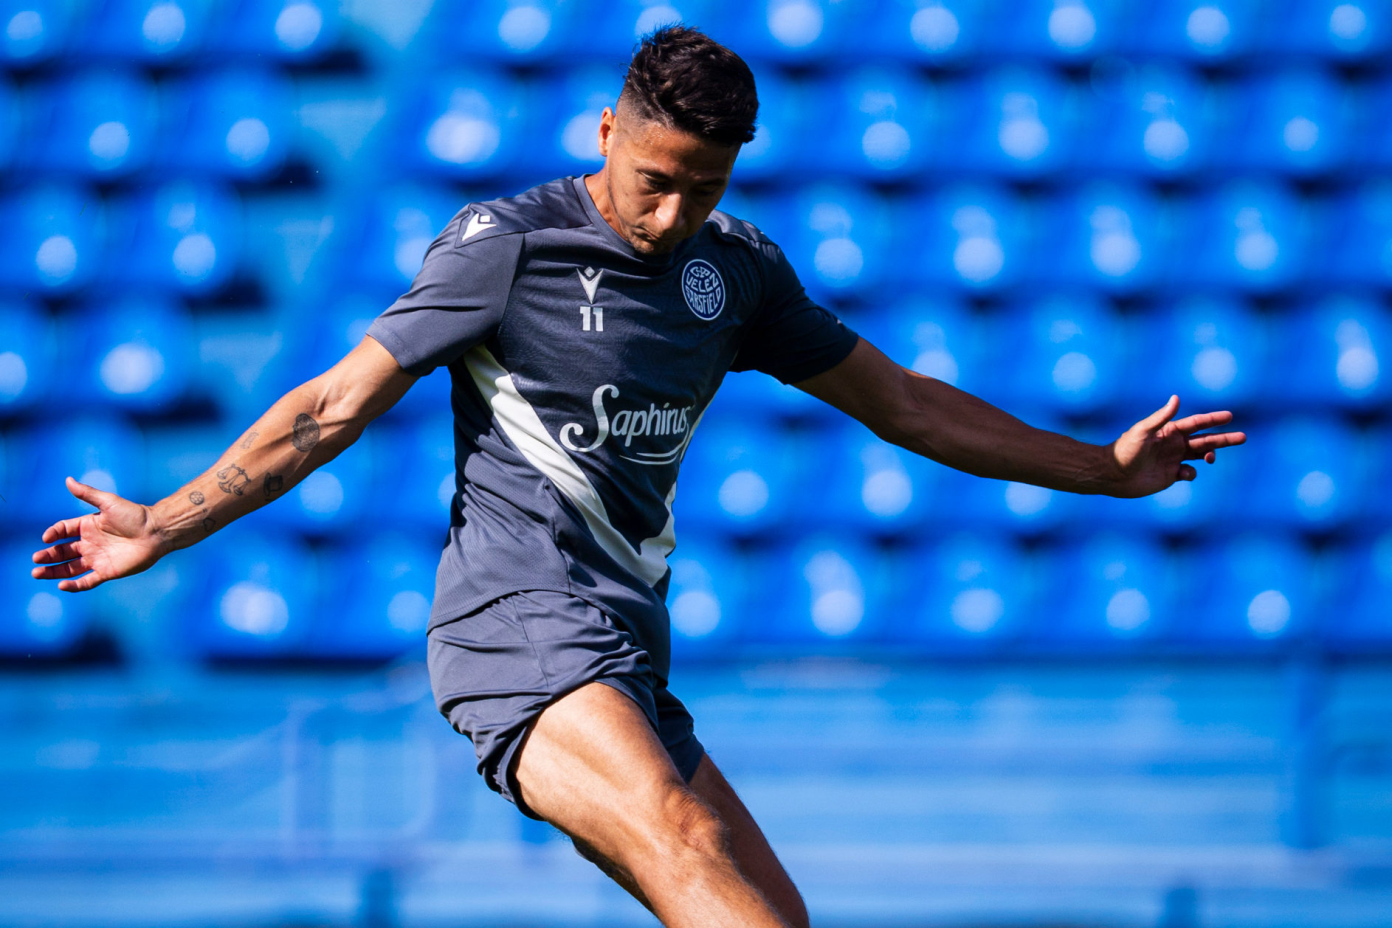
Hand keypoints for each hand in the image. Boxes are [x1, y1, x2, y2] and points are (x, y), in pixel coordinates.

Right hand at [30, 477, 166, 591]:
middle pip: (62, 552)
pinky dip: (74, 585)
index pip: (62, 530)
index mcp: (87, 526)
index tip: (46, 538)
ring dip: (53, 572)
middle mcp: (89, 543)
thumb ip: (87, 493)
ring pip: (69, 568)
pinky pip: (87, 581)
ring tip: (36, 573)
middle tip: (35, 560)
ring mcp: (97, 558)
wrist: (156, 532)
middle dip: (47, 556)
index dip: (53, 534)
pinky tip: (61, 585)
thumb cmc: (135, 515)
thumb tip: (67, 480)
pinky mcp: (106, 572)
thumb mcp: (109, 502)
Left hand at [1107, 395, 1246, 498]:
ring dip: (1212, 455)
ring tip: (1211, 458)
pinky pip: (1190, 473)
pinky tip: (1182, 473)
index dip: (1213, 419)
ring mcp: (1174, 460)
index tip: (1230, 416)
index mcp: (1169, 431)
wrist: (1113, 474)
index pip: (1197, 423)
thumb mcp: (1143, 431)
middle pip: (1205, 440)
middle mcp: (1174, 444)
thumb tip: (1177, 398)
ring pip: (1201, 456)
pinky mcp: (1171, 476)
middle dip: (1224, 438)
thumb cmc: (1125, 449)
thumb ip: (1162, 417)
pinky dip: (1191, 473)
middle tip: (1243, 437)